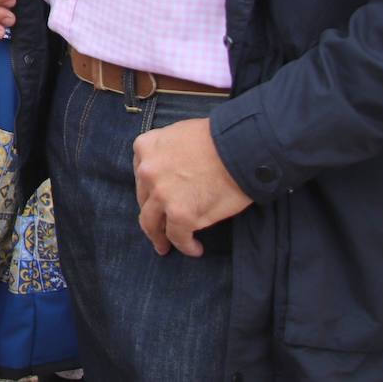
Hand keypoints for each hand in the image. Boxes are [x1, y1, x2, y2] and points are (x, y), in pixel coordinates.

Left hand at [133, 117, 251, 256]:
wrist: (241, 147)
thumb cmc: (219, 138)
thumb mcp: (179, 134)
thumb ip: (168, 152)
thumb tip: (173, 169)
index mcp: (145, 148)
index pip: (141, 174)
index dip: (150, 189)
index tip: (156, 199)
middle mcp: (147, 171)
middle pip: (144, 199)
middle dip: (151, 214)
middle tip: (157, 227)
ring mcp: (161, 194)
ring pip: (151, 222)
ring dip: (158, 236)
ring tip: (165, 246)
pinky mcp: (180, 214)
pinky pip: (177, 236)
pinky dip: (185, 246)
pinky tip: (194, 249)